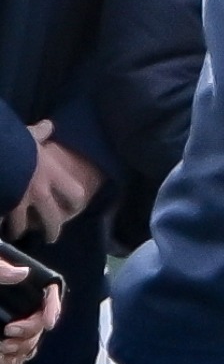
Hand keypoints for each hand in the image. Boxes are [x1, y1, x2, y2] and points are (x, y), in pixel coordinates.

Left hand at [0, 277, 59, 363]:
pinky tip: (4, 356)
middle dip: (30, 330)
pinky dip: (16, 358)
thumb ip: (0, 270)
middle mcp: (19, 308)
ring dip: (23, 346)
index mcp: (16, 289)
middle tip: (9, 333)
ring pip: (34, 338)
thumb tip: (22, 272)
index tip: (49, 321)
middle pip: (42, 318)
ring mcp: (13, 328)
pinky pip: (22, 354)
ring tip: (4, 347)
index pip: (48, 290)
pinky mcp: (7, 347)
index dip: (53, 304)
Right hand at [5, 125, 102, 242]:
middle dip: (52, 230)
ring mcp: (17, 203)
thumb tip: (48, 125)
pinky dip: (0, 225)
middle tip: (50, 238)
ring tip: (16, 234)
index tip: (74, 208)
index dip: (75, 203)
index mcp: (51, 174)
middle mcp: (38, 192)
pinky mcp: (0, 208)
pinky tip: (0, 228)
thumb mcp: (28, 135)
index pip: (74, 194)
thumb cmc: (12, 144)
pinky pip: (0, 222)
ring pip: (21, 226)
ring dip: (19, 231)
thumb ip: (39, 134)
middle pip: (52, 219)